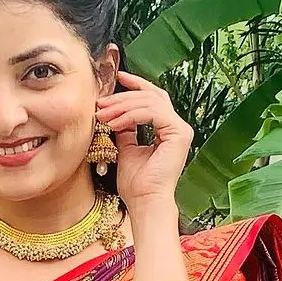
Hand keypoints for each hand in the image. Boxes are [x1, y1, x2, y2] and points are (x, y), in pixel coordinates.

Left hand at [96, 70, 192, 211]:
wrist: (144, 202)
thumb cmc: (136, 184)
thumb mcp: (126, 149)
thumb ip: (125, 129)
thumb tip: (115, 112)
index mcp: (168, 129)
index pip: (153, 98)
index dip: (135, 86)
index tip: (117, 78)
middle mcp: (177, 127)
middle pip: (150, 97)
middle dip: (123, 97)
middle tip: (101, 103)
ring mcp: (181, 129)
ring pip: (150, 102)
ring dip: (122, 106)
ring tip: (103, 115)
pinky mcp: (179, 134)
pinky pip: (152, 113)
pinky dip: (130, 116)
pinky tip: (114, 124)